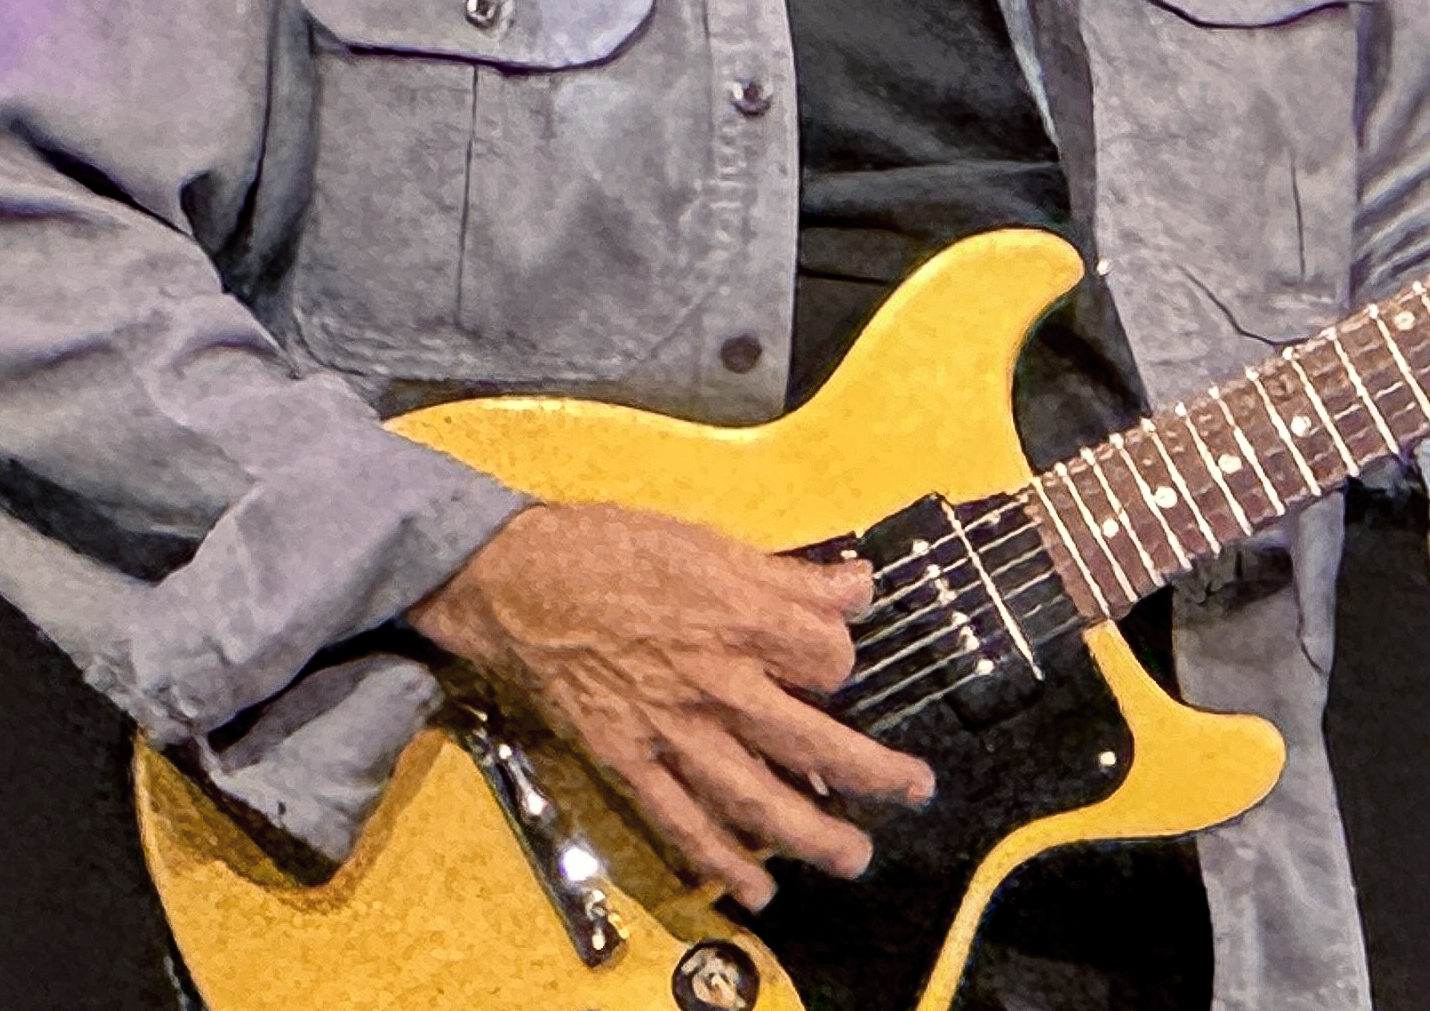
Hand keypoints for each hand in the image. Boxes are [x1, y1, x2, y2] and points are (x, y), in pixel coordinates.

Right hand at [404, 500, 933, 908]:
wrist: (515, 579)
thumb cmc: (610, 550)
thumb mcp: (709, 542)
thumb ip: (790, 576)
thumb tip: (858, 586)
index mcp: (742, 618)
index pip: (828, 658)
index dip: (840, 661)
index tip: (831, 662)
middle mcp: (717, 682)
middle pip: (813, 740)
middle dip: (872, 771)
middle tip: (913, 789)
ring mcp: (672, 729)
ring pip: (756, 796)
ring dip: (812, 834)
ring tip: (854, 856)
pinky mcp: (627, 760)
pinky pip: (681, 821)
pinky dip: (720, 861)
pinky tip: (755, 888)